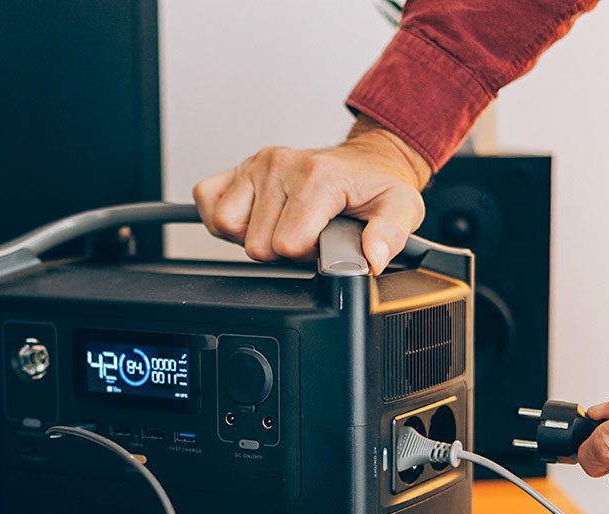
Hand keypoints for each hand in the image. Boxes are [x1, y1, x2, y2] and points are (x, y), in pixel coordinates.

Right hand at [192, 116, 430, 274]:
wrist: (365, 161)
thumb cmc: (375, 185)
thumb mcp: (401, 209)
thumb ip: (389, 235)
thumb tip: (370, 258)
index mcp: (318, 177)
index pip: (288, 244)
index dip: (306, 254)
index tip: (323, 240)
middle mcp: (282, 166)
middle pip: (256, 243)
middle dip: (281, 250)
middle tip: (306, 234)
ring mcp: (257, 165)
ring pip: (227, 226)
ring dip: (252, 236)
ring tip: (281, 227)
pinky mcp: (238, 167)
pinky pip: (207, 200)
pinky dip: (222, 218)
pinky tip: (254, 219)